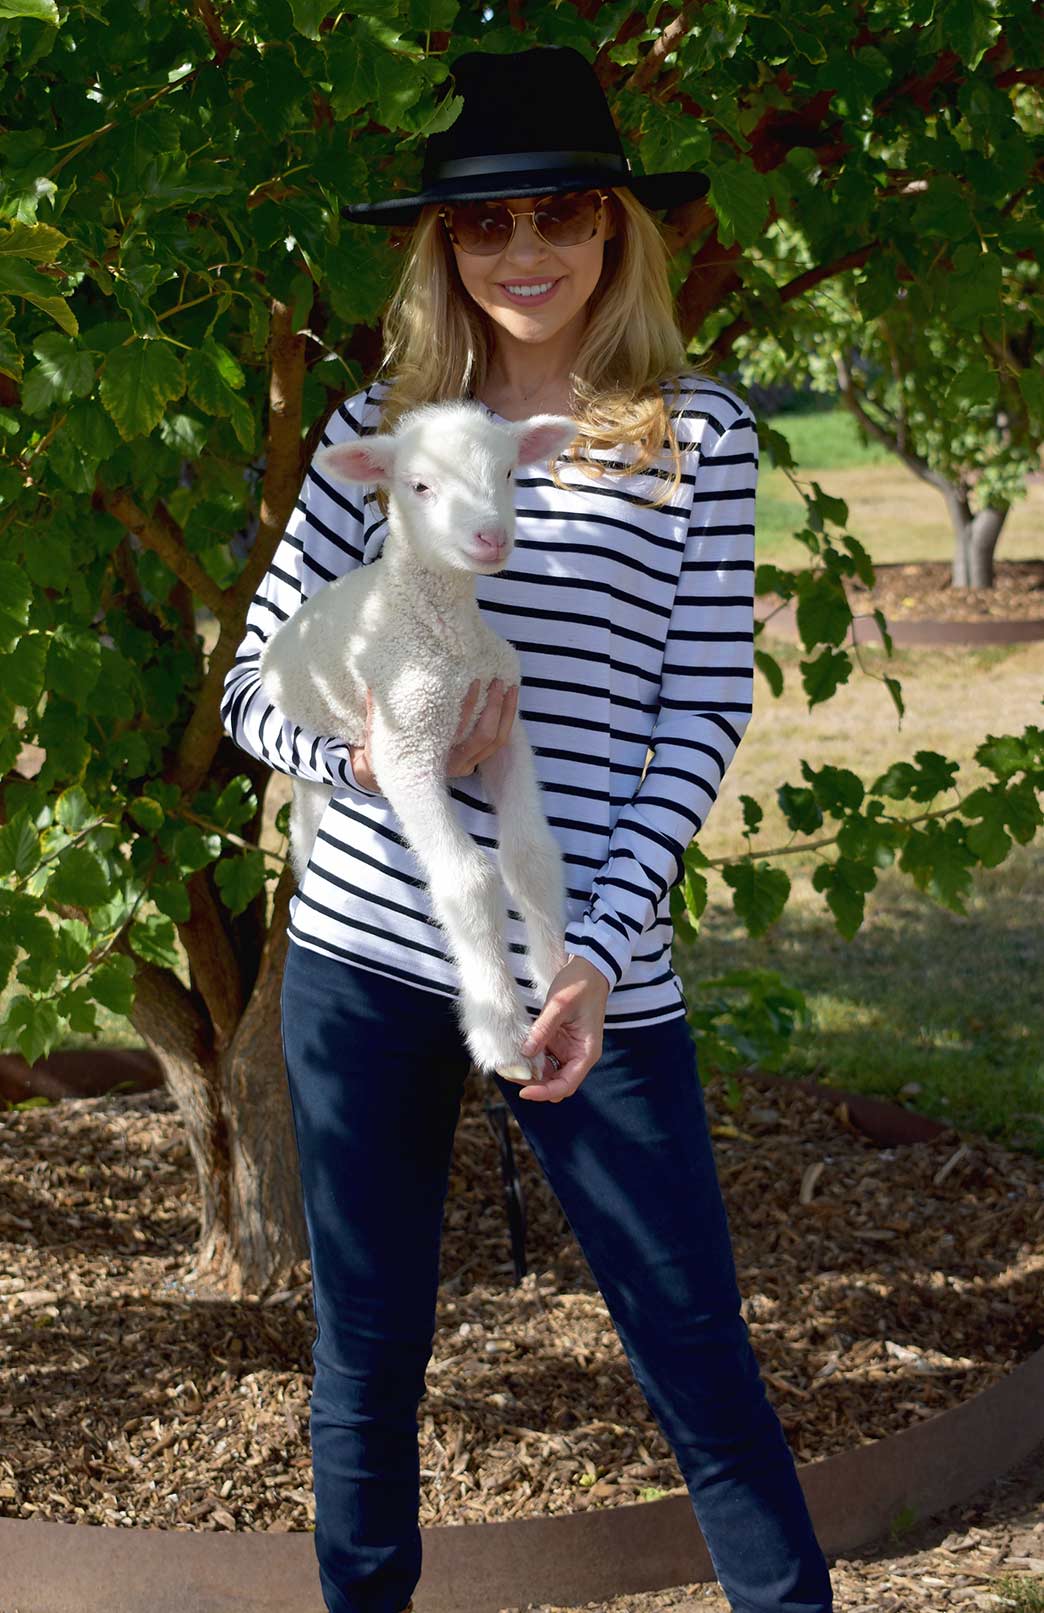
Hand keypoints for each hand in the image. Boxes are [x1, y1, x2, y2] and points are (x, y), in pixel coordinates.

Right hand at [348, 680, 519, 791]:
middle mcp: (455, 765)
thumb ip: (378, 710)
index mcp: (434, 758)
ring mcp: (467, 765)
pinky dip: (504, 723)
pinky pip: (496, 744)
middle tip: (498, 681)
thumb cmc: (385, 753)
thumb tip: (375, 683)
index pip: (460, 730)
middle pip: (486, 737)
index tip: (474, 682)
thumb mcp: (378, 734)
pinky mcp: (473, 761)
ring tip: (511, 689)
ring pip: (497, 742)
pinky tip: (507, 702)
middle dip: (495, 708)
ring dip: (506, 715)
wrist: (388, 777)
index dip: (469, 705)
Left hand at [516, 956, 610, 1101]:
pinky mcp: (558, 1042)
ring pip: (547, 1074)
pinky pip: (543, 1058)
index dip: (544, 1092)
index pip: (566, 1084)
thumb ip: (543, 1029)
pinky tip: (515, 1053)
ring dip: (529, 1073)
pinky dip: (530, 1059)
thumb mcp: (559, 1005)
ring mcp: (567, 1050)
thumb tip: (525, 1052)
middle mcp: (577, 1056)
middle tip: (509, 1073)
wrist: (588, 968)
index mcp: (586, 1052)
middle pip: (555, 1083)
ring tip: (508, 1065)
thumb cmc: (580, 984)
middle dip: (533, 1084)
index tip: (524, 1092)